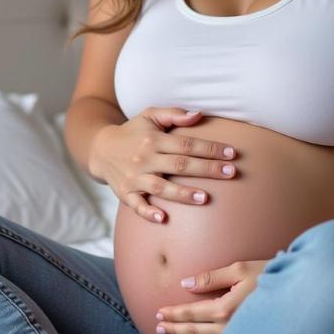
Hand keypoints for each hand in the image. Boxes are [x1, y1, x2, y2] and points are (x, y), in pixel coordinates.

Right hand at [90, 107, 238, 223]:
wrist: (100, 149)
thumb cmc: (133, 131)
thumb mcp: (150, 115)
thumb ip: (175, 114)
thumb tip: (199, 114)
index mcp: (154, 139)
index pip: (187, 144)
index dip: (210, 149)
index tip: (232, 154)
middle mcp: (144, 158)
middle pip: (180, 165)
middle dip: (207, 169)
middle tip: (231, 173)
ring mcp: (134, 177)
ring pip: (161, 187)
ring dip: (183, 194)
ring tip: (205, 198)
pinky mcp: (125, 194)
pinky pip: (137, 205)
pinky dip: (148, 213)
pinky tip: (164, 219)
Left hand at [154, 258, 269, 333]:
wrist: (296, 294)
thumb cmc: (268, 276)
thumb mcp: (238, 269)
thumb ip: (210, 278)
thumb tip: (185, 283)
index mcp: (224, 308)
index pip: (191, 313)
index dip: (173, 314)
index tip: (159, 313)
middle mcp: (228, 328)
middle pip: (193, 331)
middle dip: (174, 329)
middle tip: (159, 328)